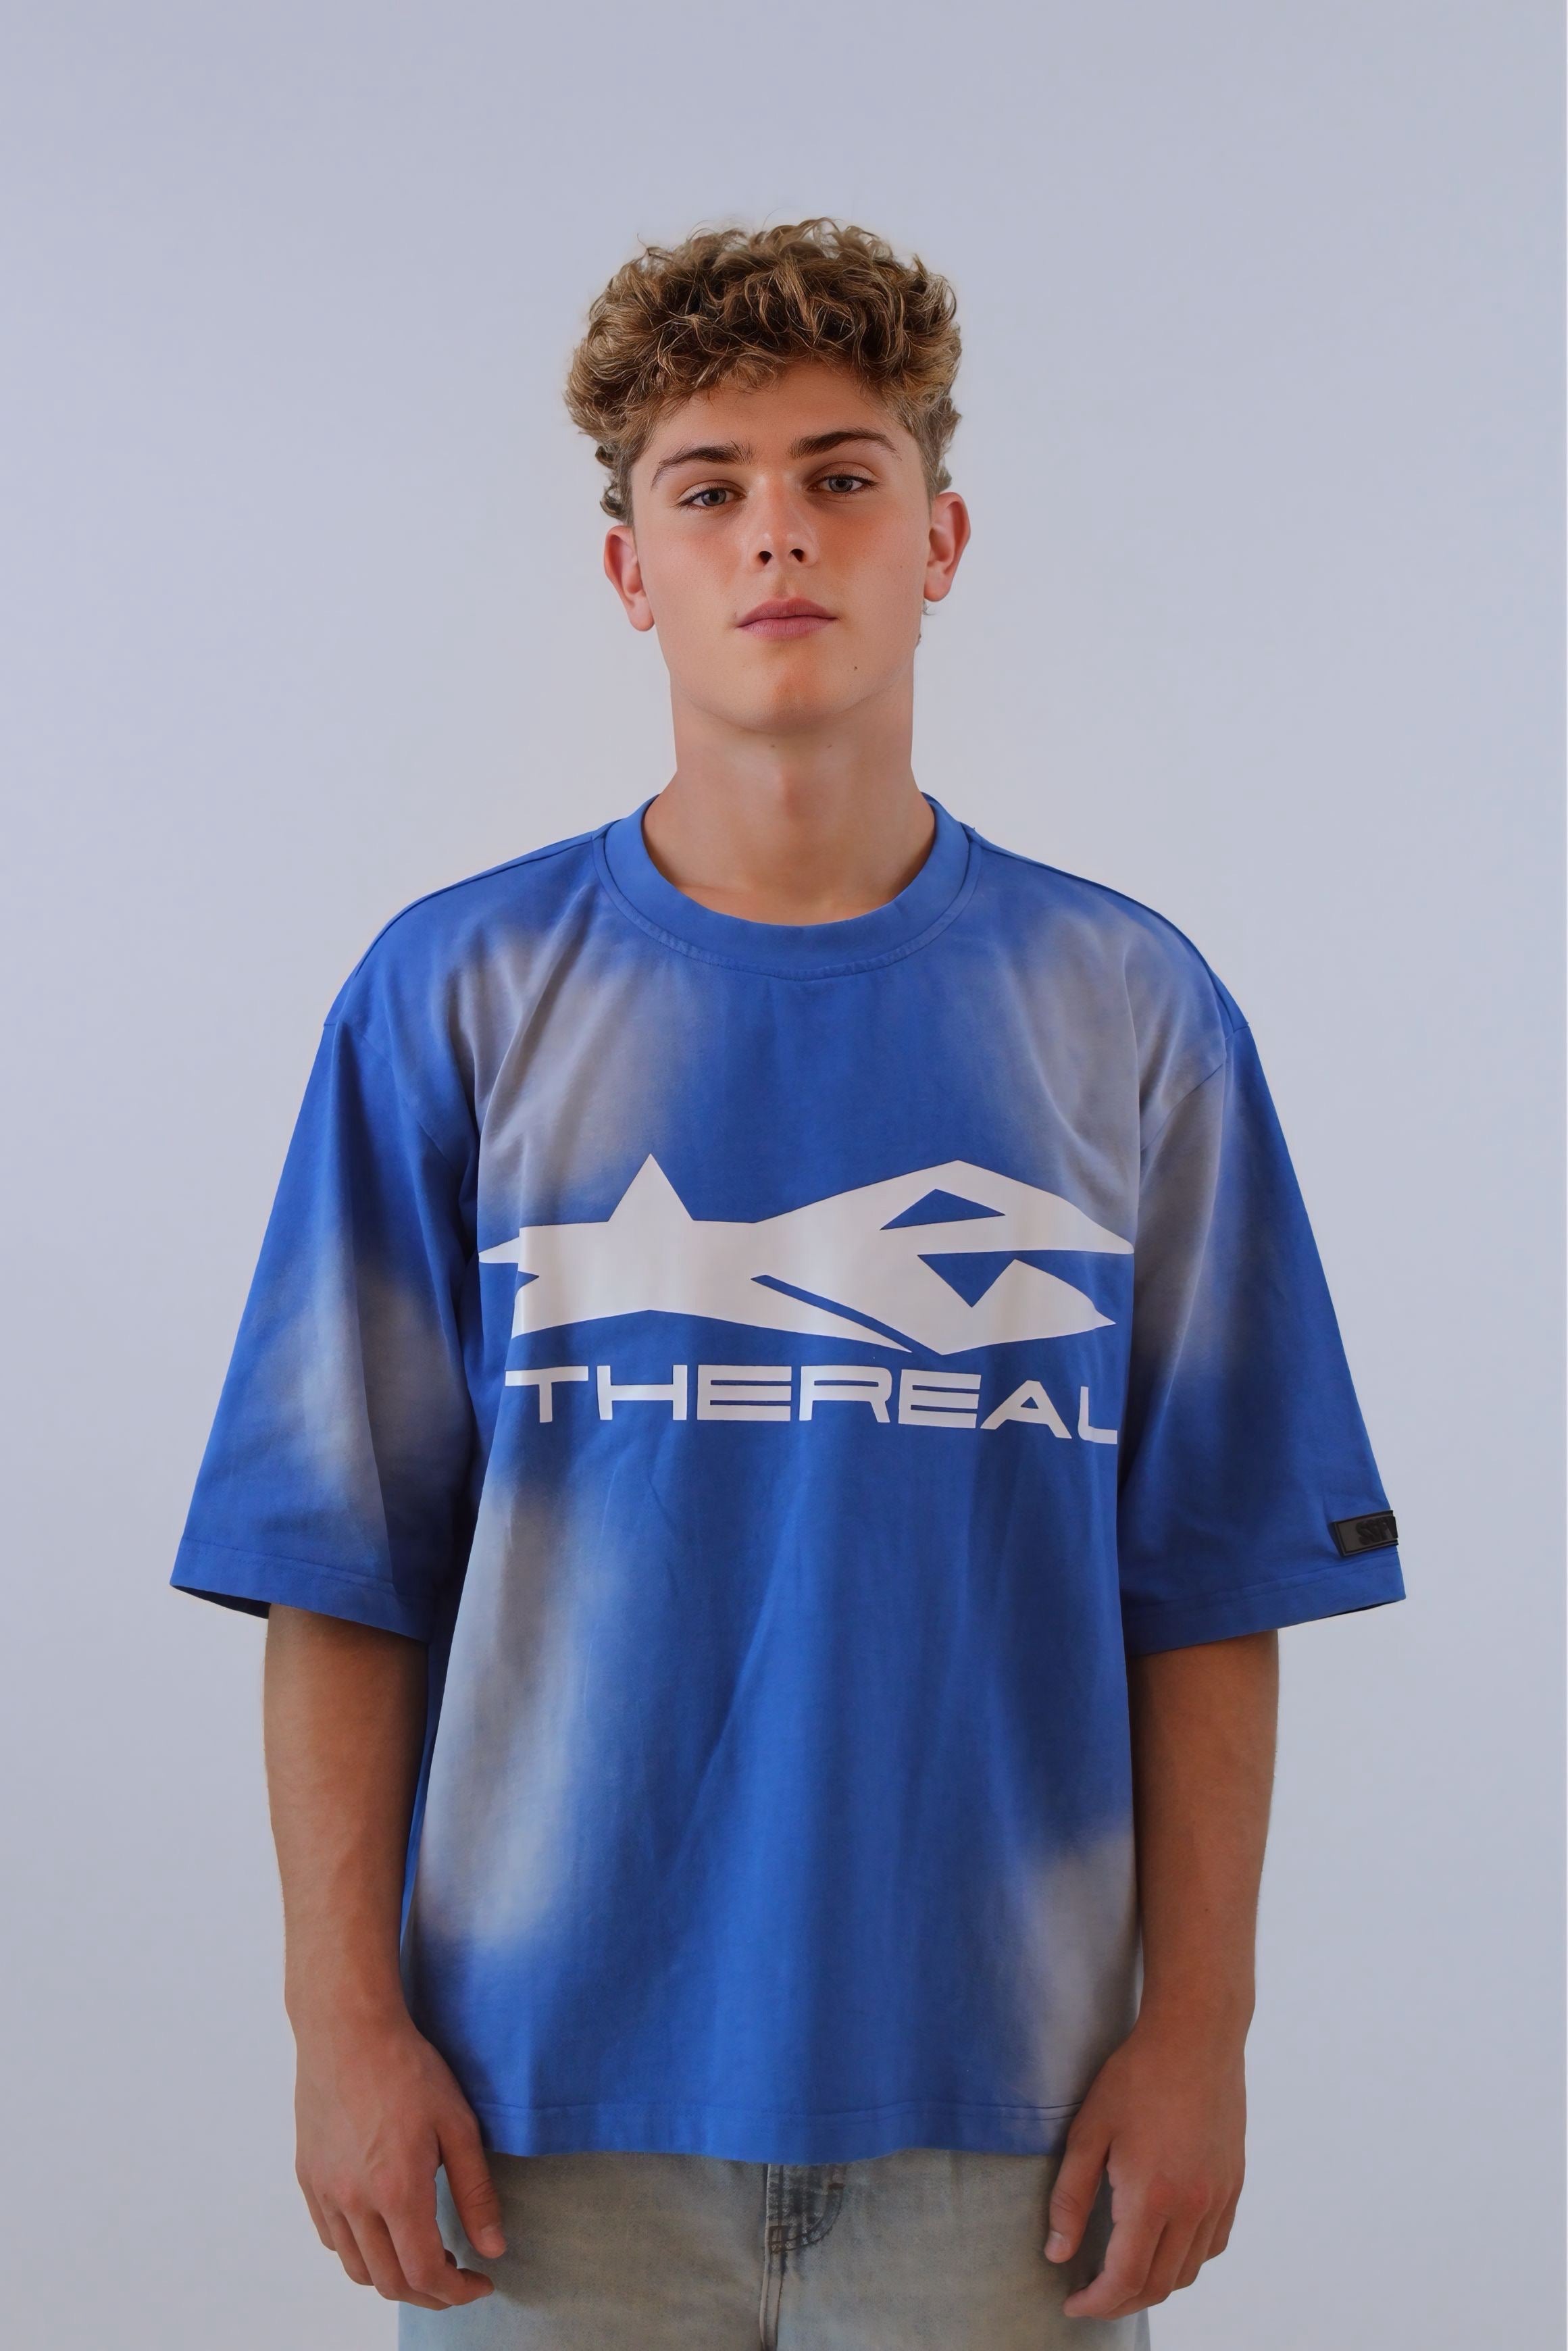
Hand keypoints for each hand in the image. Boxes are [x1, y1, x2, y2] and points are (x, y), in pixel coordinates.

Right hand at [292, 2006, 504, 2308]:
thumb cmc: (406, 2068)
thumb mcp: (458, 2124)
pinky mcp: (308, 2179)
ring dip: (392, 2276)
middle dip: (428, 2293)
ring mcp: (325, 2193)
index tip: (479, 2282)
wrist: (348, 2029)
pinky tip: (383, 2228)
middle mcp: (354, 2202)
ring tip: (422, 2254)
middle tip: (456, 2276)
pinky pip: (331, 2238)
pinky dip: (360, 2251)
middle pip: (389, 2282)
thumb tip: (493, 2248)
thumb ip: (476, 2192)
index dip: (456, 2291)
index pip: (425, 2273)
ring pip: (356, 2268)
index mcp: (397, 2190)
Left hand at [1043, 2015, 1245, 2319]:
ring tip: (1121, 2273)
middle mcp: (1192, 2207)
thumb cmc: (1136, 2076)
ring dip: (1153, 2284)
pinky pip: (1212, 2245)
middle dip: (1120, 2301)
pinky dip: (1185, 2260)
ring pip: (1188, 2271)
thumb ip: (1070, 2197)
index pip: (1125, 2279)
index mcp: (1152, 2196)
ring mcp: (1218, 2197)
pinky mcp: (1233, 2184)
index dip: (1096, 2302)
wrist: (1196, 2036)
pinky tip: (1163, 2244)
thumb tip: (1057, 2253)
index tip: (1071, 2303)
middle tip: (1091, 2295)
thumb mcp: (1088, 2130)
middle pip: (1157, 2285)